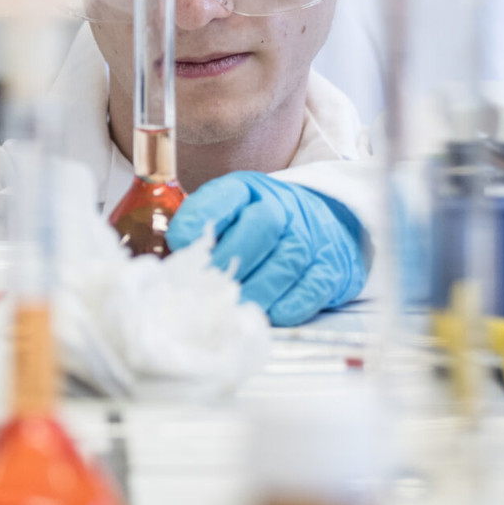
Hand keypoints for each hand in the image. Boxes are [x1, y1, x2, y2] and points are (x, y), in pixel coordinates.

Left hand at [167, 172, 365, 325]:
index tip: (180, 242)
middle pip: (262, 225)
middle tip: (209, 284)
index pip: (225, 195)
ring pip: (287, 259)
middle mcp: (284, 208)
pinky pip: (312, 287)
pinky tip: (270, 313)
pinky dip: (289, 304)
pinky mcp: (331, 267)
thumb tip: (172, 269)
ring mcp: (312, 236)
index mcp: (248, 191)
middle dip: (232, 258)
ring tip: (233, 307)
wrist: (326, 225)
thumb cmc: (260, 229)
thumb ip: (202, 235)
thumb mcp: (230, 217)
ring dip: (257, 288)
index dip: (201, 218)